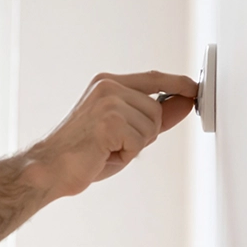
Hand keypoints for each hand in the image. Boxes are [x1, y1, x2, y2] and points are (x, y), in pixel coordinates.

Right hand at [25, 71, 196, 201]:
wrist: (51, 167)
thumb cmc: (83, 152)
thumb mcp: (124, 130)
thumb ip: (154, 116)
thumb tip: (186, 103)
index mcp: (107, 83)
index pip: (154, 78)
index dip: (178, 84)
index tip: (195, 89)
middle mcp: (108, 86)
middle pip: (157, 110)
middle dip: (145, 134)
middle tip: (113, 145)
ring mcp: (109, 101)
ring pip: (151, 126)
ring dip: (134, 146)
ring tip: (106, 149)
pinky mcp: (111, 120)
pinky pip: (140, 142)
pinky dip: (126, 155)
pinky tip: (103, 153)